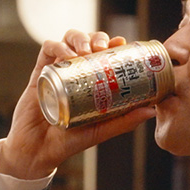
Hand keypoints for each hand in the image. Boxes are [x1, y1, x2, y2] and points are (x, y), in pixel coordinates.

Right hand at [0, 29, 156, 179]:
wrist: (38, 152)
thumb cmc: (69, 142)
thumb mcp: (100, 130)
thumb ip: (123, 121)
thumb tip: (151, 111)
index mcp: (90, 81)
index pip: (103, 53)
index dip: (113, 43)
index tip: (121, 43)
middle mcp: (75, 72)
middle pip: (87, 41)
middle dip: (97, 37)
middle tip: (102, 47)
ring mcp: (57, 70)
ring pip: (68, 40)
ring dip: (79, 38)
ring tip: (86, 49)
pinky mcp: (39, 73)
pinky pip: (47, 50)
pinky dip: (58, 46)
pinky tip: (67, 55)